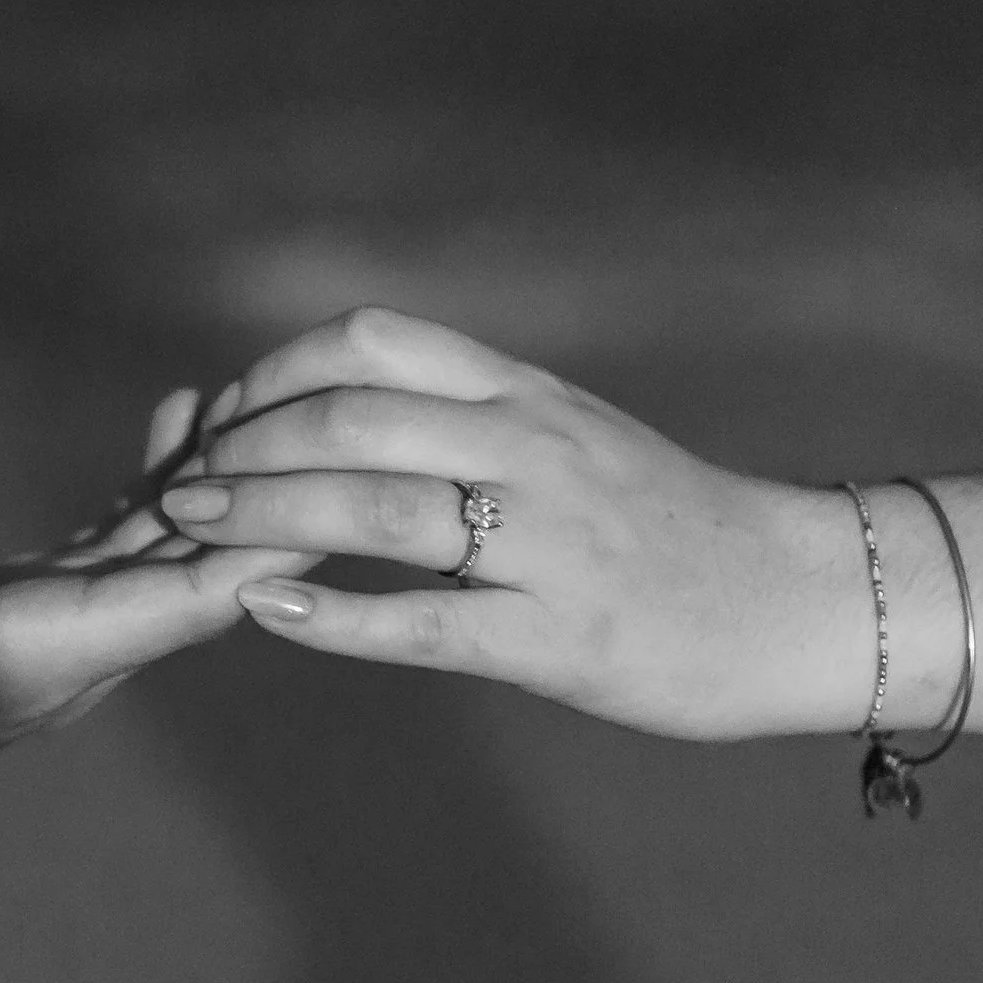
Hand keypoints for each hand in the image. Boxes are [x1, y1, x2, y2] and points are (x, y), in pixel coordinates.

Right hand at [0, 354, 307, 832]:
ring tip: (264, 387)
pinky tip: (183, 423)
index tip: (344, 485)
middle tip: (333, 404)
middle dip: (269, 493)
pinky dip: (161, 489)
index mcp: (38, 650)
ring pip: (171, 559)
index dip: (268, 536)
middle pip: (206, 573)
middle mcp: (73, 655)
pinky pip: (124, 553)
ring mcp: (58, 644)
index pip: (190, 595)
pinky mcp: (30, 625)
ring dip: (220, 482)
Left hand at [157, 309, 856, 738]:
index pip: (376, 343)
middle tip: (184, 487)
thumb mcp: (578, 437)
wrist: (799, 601)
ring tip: (193, 533)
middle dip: (248, 449)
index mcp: (529, 397)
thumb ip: (480, 415)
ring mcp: (549, 544)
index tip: (224, 414)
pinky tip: (268, 611)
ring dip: (268, 516)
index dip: (277, 372)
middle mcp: (535, 451)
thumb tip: (363, 404)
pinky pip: (426, 622)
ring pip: (381, 511)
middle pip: (357, 420)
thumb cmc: (678, 528)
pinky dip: (335, 615)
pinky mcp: (558, 639)